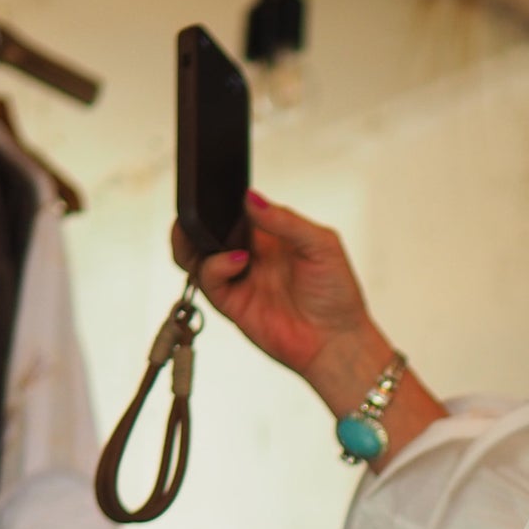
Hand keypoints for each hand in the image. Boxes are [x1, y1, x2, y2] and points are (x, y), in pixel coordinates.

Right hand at [171, 193, 389, 403]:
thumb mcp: (321, 244)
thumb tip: (251, 197)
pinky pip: (209, 281)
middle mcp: (249, 256)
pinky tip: (237, 260)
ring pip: (197, 256)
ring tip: (199, 230)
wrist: (337, 341)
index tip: (212, 187)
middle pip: (207, 231)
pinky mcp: (233, 304)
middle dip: (193, 218)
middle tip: (192, 207)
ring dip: (190, 240)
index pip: (233, 210)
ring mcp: (239, 280)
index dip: (219, 199)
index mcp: (270, 235)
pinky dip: (214, 266)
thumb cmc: (337, 294)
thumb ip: (286, 220)